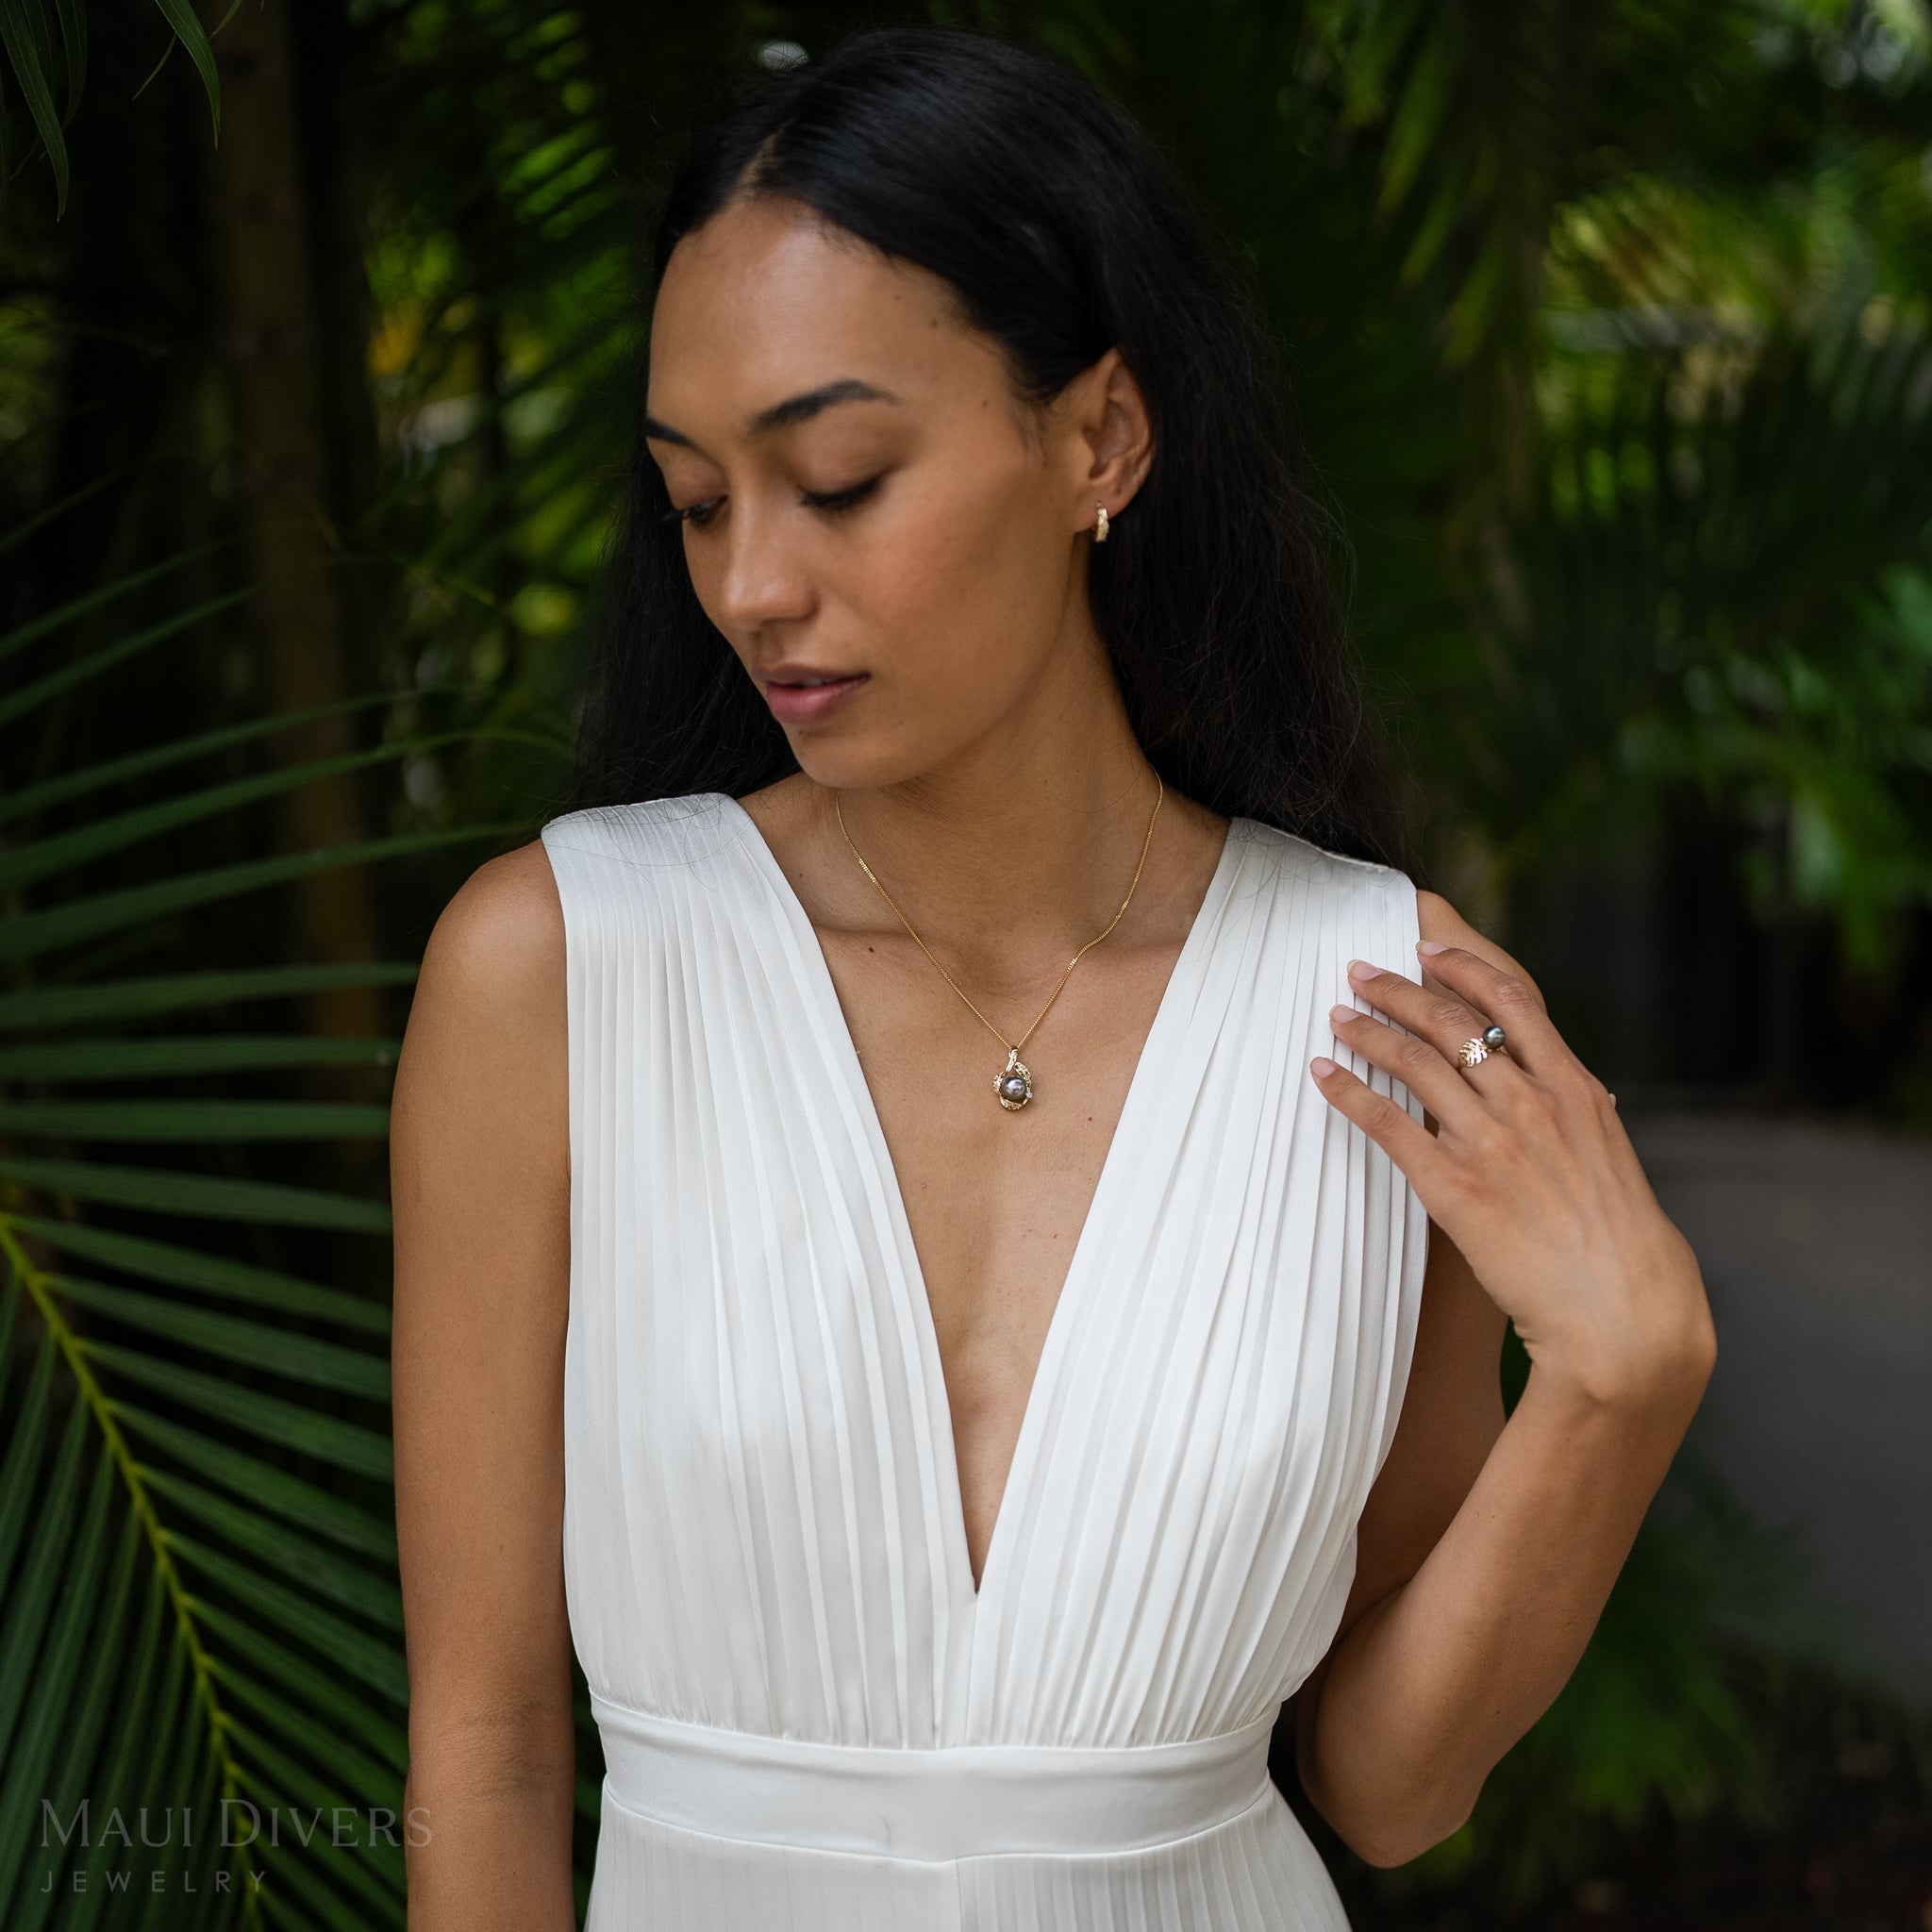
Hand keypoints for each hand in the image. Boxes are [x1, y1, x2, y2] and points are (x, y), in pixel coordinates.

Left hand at [1310, 940, 1715, 1412]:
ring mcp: (1491, 1142)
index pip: (1512, 1000)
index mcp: (1573, 1088)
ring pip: (1413, 1061)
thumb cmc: (1617, 1239)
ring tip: (1337, 1016)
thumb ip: (1573, 1111)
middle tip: (1359, 971)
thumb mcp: (1605, 1153)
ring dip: (1367, 1031)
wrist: (1620, 1310)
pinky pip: (1387, 1122)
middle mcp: (1531, 1103)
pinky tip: (1324, 1074)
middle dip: (1397, 988)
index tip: (1427, 948)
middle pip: (1450, 1021)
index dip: (1463, 965)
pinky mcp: (1453, 1186)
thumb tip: (1559, 1084)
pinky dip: (1349, 1091)